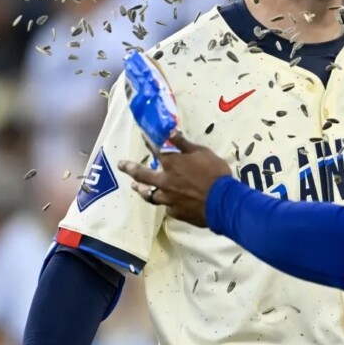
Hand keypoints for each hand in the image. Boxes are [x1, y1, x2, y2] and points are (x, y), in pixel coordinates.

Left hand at [117, 133, 231, 227]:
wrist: (222, 201)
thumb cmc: (215, 173)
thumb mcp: (203, 153)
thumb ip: (184, 144)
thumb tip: (170, 132)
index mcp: (172, 164)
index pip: (156, 150)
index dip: (149, 142)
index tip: (142, 137)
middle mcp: (165, 181)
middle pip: (142, 175)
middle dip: (130, 168)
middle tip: (120, 165)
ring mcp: (168, 199)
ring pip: (149, 195)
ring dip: (141, 190)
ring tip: (135, 188)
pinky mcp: (175, 212)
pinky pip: (166, 207)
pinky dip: (165, 202)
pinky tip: (166, 202)